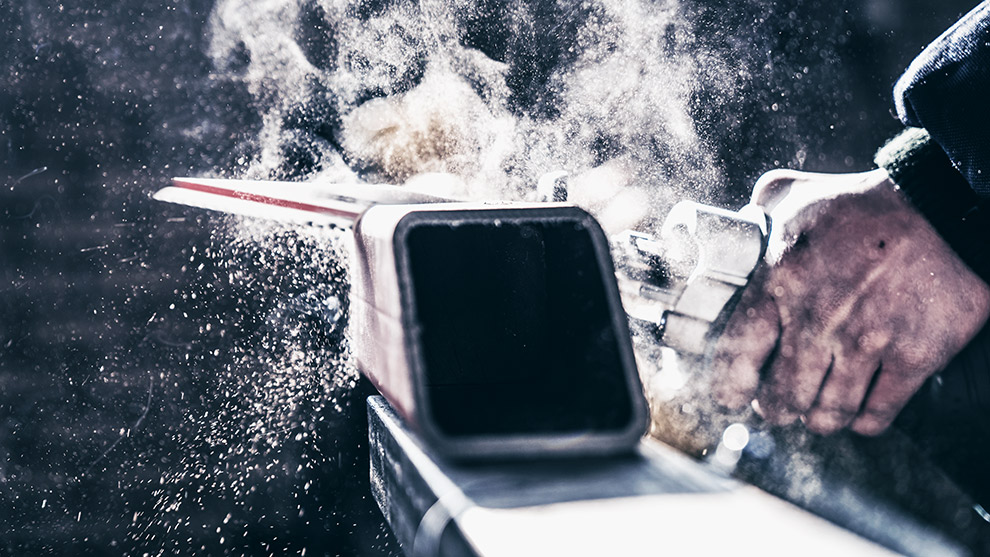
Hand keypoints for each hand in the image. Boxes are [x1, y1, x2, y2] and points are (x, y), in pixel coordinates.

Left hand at [712, 168, 989, 435]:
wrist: (943, 206)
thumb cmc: (863, 202)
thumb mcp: (793, 195)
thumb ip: (755, 217)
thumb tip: (731, 235)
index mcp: (780, 280)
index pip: (736, 356)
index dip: (729, 387)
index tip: (730, 395)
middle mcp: (819, 319)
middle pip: (781, 398)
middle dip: (774, 408)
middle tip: (776, 403)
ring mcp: (867, 342)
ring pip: (826, 415)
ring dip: (816, 418)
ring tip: (813, 408)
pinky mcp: (914, 357)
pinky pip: (876, 415)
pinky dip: (861, 421)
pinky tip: (856, 410)